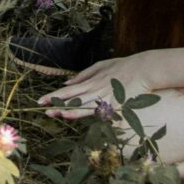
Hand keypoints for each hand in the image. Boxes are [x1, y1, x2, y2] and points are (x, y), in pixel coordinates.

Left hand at [39, 53, 154, 118]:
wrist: (143, 69)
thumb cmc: (122, 67)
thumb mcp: (100, 65)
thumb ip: (83, 75)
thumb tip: (66, 82)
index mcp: (91, 81)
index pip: (68, 90)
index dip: (53, 96)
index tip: (40, 101)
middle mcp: (95, 89)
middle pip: (73, 98)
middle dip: (57, 104)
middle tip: (42, 110)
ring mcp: (105, 97)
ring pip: (85, 105)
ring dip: (70, 110)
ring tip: (57, 114)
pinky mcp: (116, 103)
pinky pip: (101, 110)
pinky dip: (89, 114)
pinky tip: (82, 118)